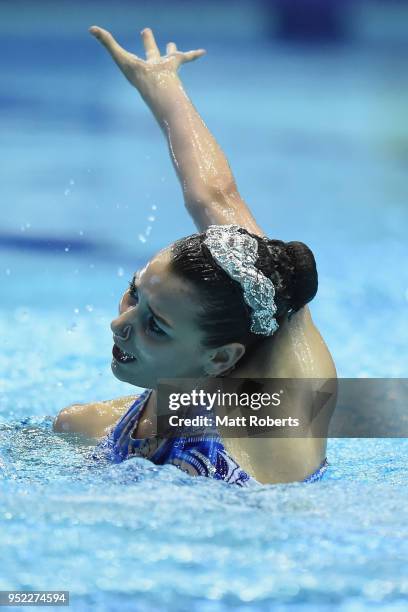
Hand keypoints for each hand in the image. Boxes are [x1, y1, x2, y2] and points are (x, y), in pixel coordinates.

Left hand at [89, 25, 205, 93]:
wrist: (158, 89)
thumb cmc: (139, 77)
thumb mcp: (120, 56)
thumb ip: (107, 42)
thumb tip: (90, 28)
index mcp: (141, 65)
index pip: (131, 53)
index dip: (125, 46)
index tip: (124, 40)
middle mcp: (153, 66)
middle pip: (151, 52)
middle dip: (149, 43)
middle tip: (145, 31)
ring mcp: (167, 66)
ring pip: (171, 56)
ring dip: (173, 51)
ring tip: (173, 45)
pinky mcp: (177, 65)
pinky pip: (187, 58)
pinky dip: (194, 55)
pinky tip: (203, 52)